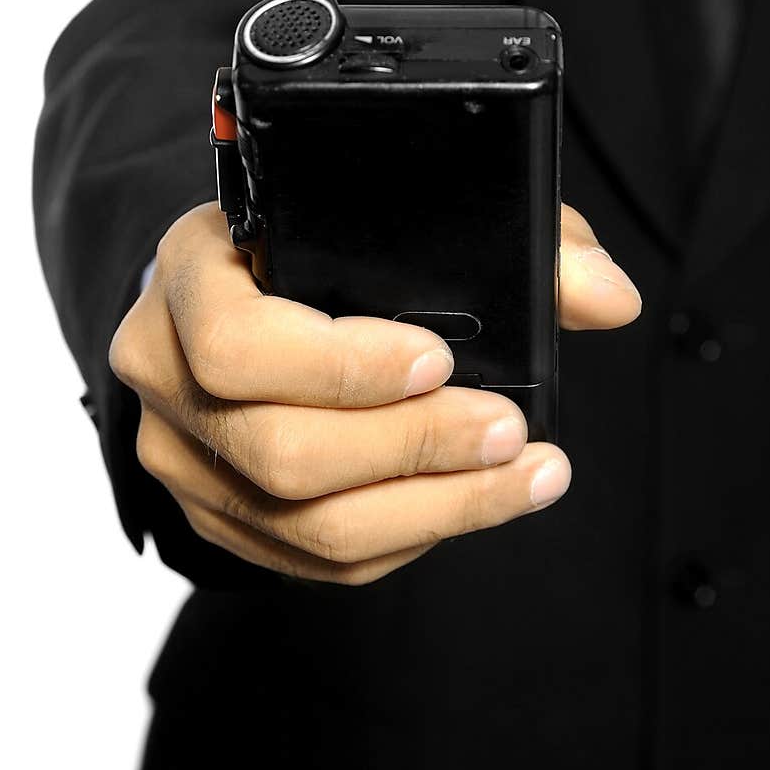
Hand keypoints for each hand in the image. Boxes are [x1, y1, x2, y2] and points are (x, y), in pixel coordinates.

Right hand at [110, 202, 639, 584]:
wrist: (234, 293)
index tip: (440, 360)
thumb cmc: (316, 245)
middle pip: (277, 449)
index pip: (235, 341)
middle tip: (509, 430)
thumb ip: (513, 238)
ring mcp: (181, 455)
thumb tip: (608, 297)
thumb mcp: (394, 210)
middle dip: (411, 447)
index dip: (340, 365)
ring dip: (429, 507)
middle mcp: (162, 369)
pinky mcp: (217, 515)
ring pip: (299, 522)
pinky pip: (310, 559)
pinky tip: (471, 503)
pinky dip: (404, 537)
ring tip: (522, 476)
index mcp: (187, 274)